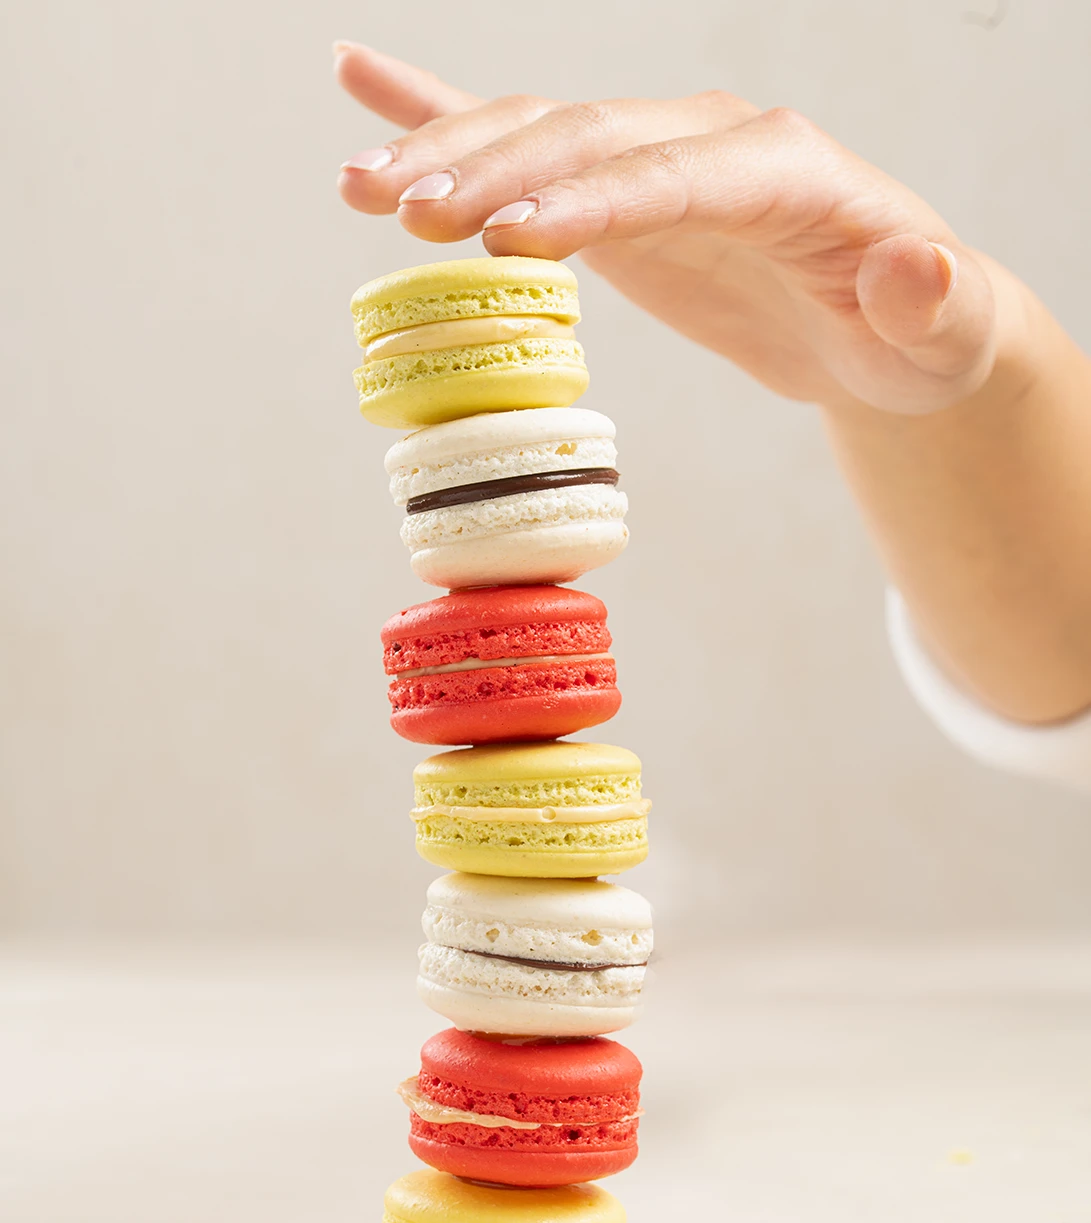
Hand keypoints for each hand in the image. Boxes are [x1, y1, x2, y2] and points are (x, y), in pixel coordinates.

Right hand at [334, 42, 1003, 415]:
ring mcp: (653, 158)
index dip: (591, 200)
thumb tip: (913, 268)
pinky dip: (442, 108)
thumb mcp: (938, 330)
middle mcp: (708, 142)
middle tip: (410, 215)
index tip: (510, 234)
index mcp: (783, 169)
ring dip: (446, 152)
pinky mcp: (615, 191)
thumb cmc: (910, 332)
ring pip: (537, 133)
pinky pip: (523, 139)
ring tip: (359, 186)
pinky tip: (364, 81)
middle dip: (496, 173)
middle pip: (587, 140)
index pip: (675, 173)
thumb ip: (928, 300)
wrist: (883, 324)